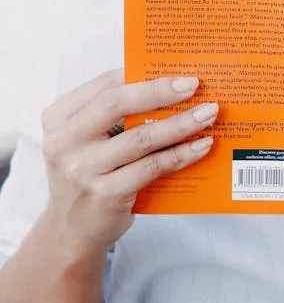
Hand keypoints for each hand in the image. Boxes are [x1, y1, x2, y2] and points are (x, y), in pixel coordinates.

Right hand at [41, 70, 217, 254]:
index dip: (140, 75)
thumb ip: (113, 117)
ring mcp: (82, 170)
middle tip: (194, 85)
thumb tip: (169, 89)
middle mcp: (63, 142)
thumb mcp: (87, 142)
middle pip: (117, 104)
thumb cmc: (88, 177)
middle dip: (160, 91)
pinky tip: (201, 146)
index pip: (103, 85)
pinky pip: (152, 167)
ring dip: (180, 123)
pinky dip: (181, 154)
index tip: (175, 71)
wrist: (73, 231)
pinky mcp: (105, 195)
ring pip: (141, 137)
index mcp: (57, 119)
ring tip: (207, 115)